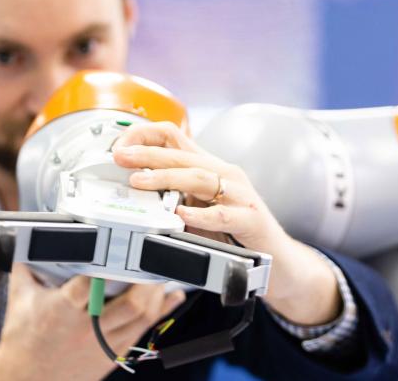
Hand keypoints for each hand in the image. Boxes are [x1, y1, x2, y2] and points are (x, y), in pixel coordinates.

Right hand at [0, 263, 185, 380]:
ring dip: (157, 295)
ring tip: (162, 274)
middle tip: (153, 260)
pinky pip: (142, 332)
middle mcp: (87, 327)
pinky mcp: (110, 354)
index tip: (121, 248)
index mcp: (63, 308)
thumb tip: (26, 241)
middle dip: (146, 281)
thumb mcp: (20, 299)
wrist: (23, 379)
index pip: (93, 283)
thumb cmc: (21, 340)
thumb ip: (27, 267)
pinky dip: (160, 313)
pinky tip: (170, 299)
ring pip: (140, 318)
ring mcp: (102, 342)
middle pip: (129, 304)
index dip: (109, 266)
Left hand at [112, 121, 341, 325]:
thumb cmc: (234, 233)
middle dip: (147, 154)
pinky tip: (182, 215)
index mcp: (210, 167)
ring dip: (166, 177)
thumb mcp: (198, 207)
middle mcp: (225, 174)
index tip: (121, 146)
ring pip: (200, 177)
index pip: (176, 138)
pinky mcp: (251, 219)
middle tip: (120, 157)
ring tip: (140, 182)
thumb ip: (174, 195)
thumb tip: (134, 188)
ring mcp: (240, 195)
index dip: (147, 137)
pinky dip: (200, 214)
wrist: (278, 259)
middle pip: (183, 155)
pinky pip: (223, 214)